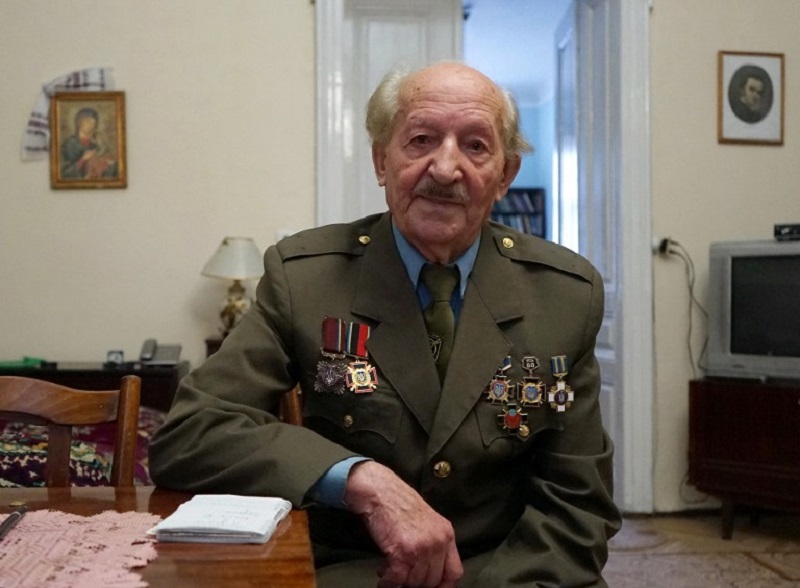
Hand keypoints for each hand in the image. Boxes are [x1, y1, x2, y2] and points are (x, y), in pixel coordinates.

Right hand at [343, 461, 462, 587]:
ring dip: (399, 581)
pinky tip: (383, 576)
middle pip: (432, 580)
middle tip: (402, 576)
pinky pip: (397, 580)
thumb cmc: (398, 503)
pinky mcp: (402, 552)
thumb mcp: (428, 521)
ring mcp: (421, 548)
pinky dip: (387, 583)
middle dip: (415, 582)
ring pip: (414, 582)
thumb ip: (433, 543)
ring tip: (389, 571)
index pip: (454, 572)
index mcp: (446, 534)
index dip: (443, 585)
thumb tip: (430, 571)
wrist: (380, 491)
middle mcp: (437, 542)